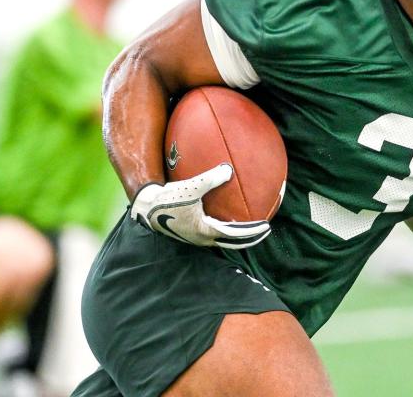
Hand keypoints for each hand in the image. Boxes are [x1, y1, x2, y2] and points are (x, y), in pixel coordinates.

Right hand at [130, 164, 270, 248]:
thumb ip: (210, 179)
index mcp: (205, 231)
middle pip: (233, 243)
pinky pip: (214, 231)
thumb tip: (228, 169)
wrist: (146, 209)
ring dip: (238, 234)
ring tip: (249, 224)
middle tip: (264, 230)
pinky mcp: (191, 231)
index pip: (236, 235)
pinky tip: (226, 213)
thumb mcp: (190, 188)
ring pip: (224, 239)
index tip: (266, 226)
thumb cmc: (167, 200)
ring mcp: (197, 237)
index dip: (253, 232)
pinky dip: (226, 226)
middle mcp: (203, 238)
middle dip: (250, 238)